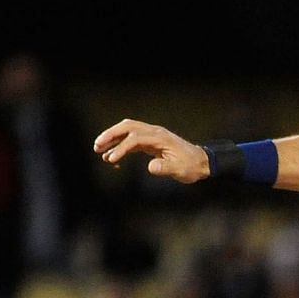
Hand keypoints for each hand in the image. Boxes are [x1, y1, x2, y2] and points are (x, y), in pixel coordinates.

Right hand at [93, 119, 210, 182]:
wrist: (202, 162)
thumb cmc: (191, 166)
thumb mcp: (180, 170)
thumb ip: (166, 168)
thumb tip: (150, 167)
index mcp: (160, 137)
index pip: (135, 138)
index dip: (122, 148)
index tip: (111, 159)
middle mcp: (154, 132)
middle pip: (127, 127)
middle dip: (110, 135)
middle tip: (96, 146)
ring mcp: (152, 135)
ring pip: (127, 130)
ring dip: (112, 137)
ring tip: (99, 150)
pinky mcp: (151, 141)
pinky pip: (132, 138)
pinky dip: (120, 144)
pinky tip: (113, 156)